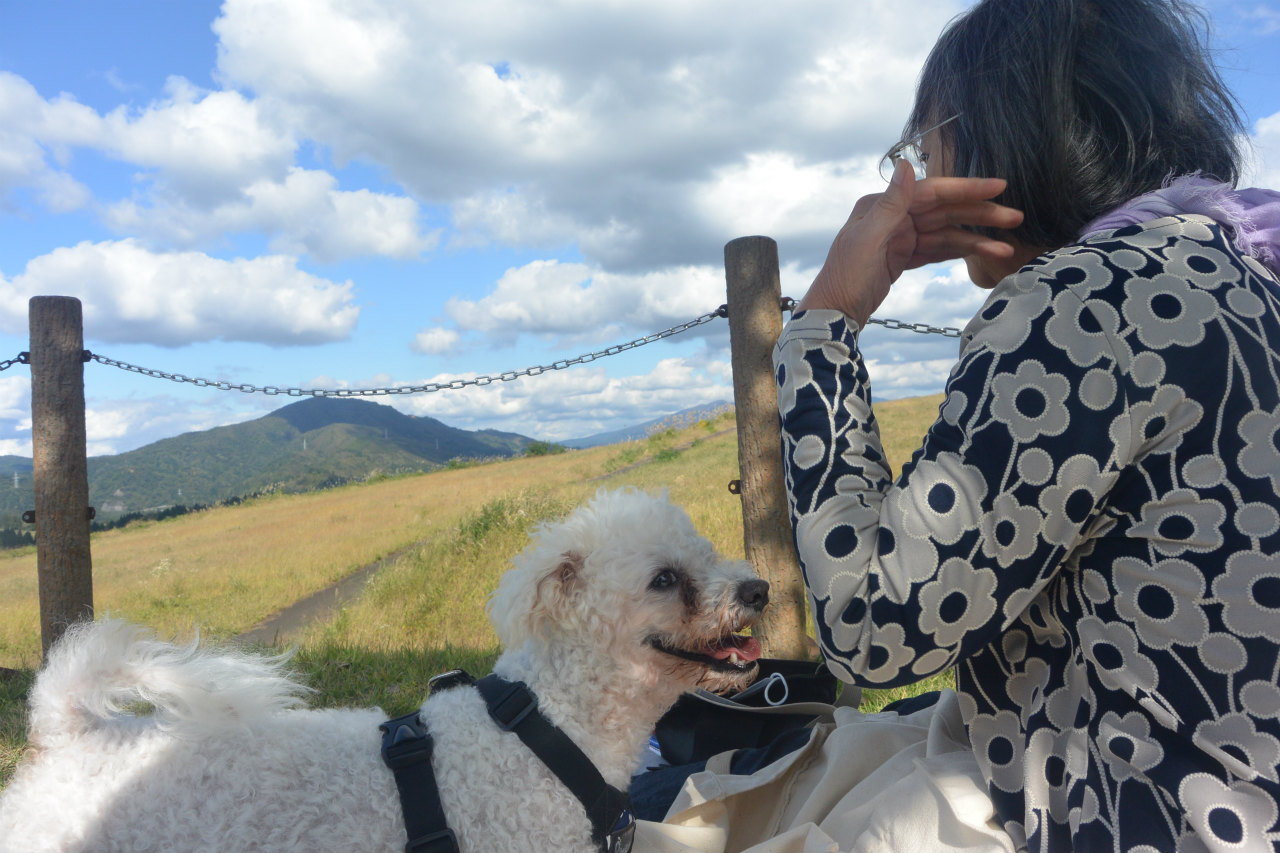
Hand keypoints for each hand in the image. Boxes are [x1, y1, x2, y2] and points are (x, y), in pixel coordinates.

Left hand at [796, 158, 1024, 325]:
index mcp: (882, 205)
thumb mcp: (866, 240)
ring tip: (1006, 248)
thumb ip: (890, 204)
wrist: (833, 314)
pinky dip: (961, 252)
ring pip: (947, 233)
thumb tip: (907, 165)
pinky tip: (985, 254)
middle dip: (980, 215)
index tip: (998, 187)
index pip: (932, 192)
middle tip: (1015, 217)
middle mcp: (893, 216)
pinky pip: (939, 250)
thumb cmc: (844, 277)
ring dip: (977, 239)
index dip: (966, 189)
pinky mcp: (905, 258)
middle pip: (945, 211)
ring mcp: (901, 237)